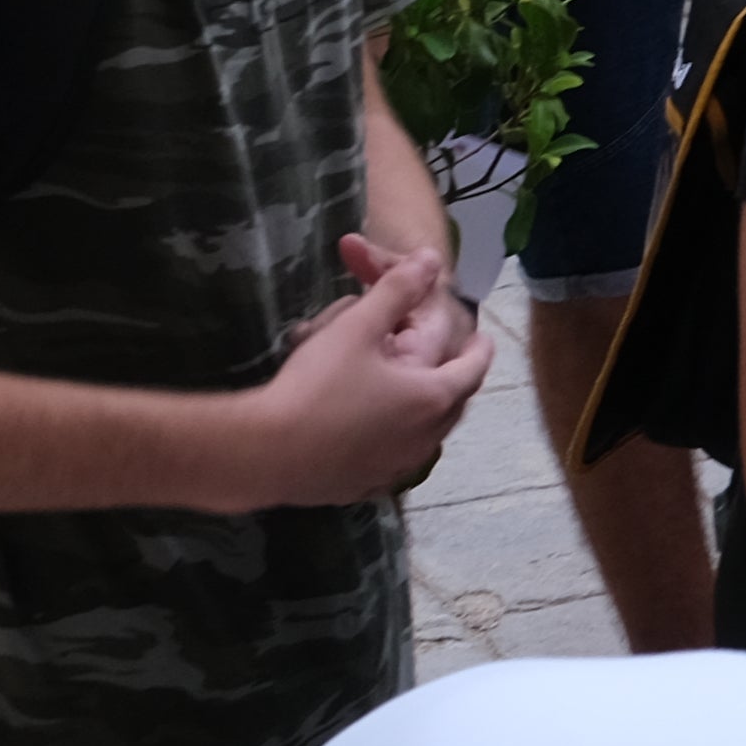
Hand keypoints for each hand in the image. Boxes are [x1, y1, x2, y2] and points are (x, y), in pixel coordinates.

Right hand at [255, 242, 490, 499]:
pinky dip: (392, 438)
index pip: (473, 368)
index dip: (479, 349)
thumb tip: (431, 258)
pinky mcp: (364, 486)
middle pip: (453, 404)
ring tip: (411, 392)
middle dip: (454, 380)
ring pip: (424, 434)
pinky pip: (391, 458)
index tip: (482, 338)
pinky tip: (372, 429)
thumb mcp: (356, 327)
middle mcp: (424, 439)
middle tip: (450, 363)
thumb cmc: (316, 386)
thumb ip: (396, 290)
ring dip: (423, 411)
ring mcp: (395, 468)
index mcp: (433, 397)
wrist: (263, 454)